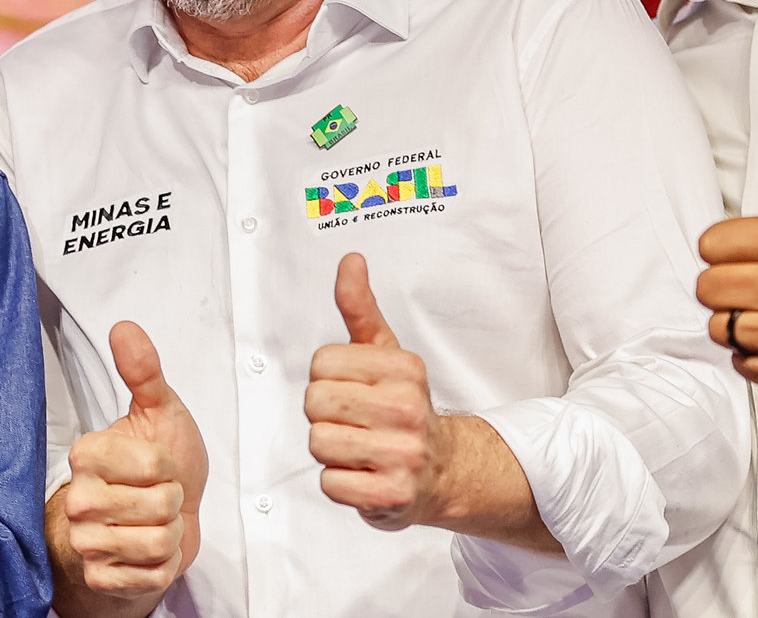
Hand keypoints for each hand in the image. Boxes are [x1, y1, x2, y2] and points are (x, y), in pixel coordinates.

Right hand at [62, 321, 208, 599]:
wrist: (160, 519)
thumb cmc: (161, 465)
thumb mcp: (159, 410)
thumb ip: (144, 370)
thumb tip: (124, 328)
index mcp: (88, 453)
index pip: (154, 464)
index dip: (170, 467)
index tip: (160, 465)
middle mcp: (79, 498)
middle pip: (158, 506)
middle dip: (172, 503)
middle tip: (158, 494)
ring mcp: (85, 540)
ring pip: (157, 542)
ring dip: (170, 535)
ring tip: (155, 522)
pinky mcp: (98, 576)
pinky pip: (150, 574)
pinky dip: (163, 565)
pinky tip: (148, 551)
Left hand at [306, 253, 447, 530]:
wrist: (443, 472)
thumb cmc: (403, 408)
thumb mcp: (386, 353)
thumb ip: (360, 308)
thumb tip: (350, 261)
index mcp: (404, 369)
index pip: (320, 363)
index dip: (327, 378)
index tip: (353, 389)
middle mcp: (407, 409)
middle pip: (314, 402)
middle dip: (326, 414)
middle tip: (355, 421)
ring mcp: (402, 454)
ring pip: (318, 442)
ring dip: (331, 450)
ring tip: (359, 447)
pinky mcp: (392, 496)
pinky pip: (330, 483)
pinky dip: (340, 483)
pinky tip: (364, 474)